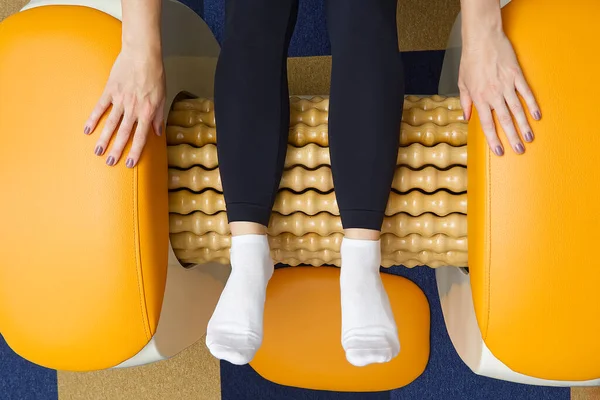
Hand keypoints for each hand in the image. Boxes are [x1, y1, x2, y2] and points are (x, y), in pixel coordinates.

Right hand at [84, 48, 164, 166]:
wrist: (143, 53)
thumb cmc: (155, 74)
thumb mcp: (162, 97)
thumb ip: (159, 116)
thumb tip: (158, 133)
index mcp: (148, 112)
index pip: (141, 137)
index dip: (135, 151)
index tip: (129, 163)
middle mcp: (133, 109)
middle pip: (124, 134)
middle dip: (117, 150)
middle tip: (110, 162)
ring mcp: (120, 100)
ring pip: (110, 123)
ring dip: (104, 139)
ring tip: (97, 152)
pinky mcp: (110, 90)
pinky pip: (100, 107)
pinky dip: (93, 118)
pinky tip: (87, 129)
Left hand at [459, 29, 540, 155]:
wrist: (482, 39)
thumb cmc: (470, 61)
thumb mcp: (462, 83)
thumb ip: (465, 102)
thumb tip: (467, 117)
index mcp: (479, 98)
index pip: (487, 124)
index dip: (493, 139)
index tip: (499, 151)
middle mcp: (493, 94)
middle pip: (504, 120)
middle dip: (512, 137)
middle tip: (519, 149)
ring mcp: (506, 84)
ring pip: (517, 109)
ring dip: (524, 125)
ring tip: (529, 137)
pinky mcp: (516, 75)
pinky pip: (526, 93)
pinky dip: (532, 104)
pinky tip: (537, 115)